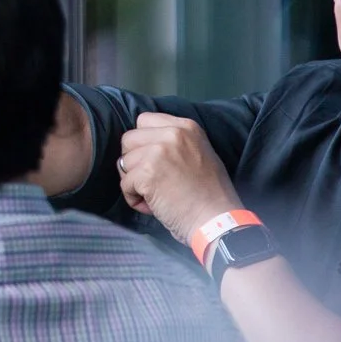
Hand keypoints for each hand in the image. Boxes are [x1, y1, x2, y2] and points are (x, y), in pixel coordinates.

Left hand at [117, 112, 241, 245]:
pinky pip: (125, 183)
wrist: (216, 220)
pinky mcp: (147, 173)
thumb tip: (143, 145)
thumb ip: (175, 144)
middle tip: (151, 180)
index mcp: (186, 127)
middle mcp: (172, 134)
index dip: (143, 142)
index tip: (152, 160)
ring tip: (155, 196)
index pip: (144, 120)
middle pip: (129, 140)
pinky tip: (152, 206)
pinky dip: (133, 198)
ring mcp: (158, 152)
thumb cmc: (210, 195)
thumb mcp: (200, 154)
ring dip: (133, 182)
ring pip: (124, 162)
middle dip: (133, 161)